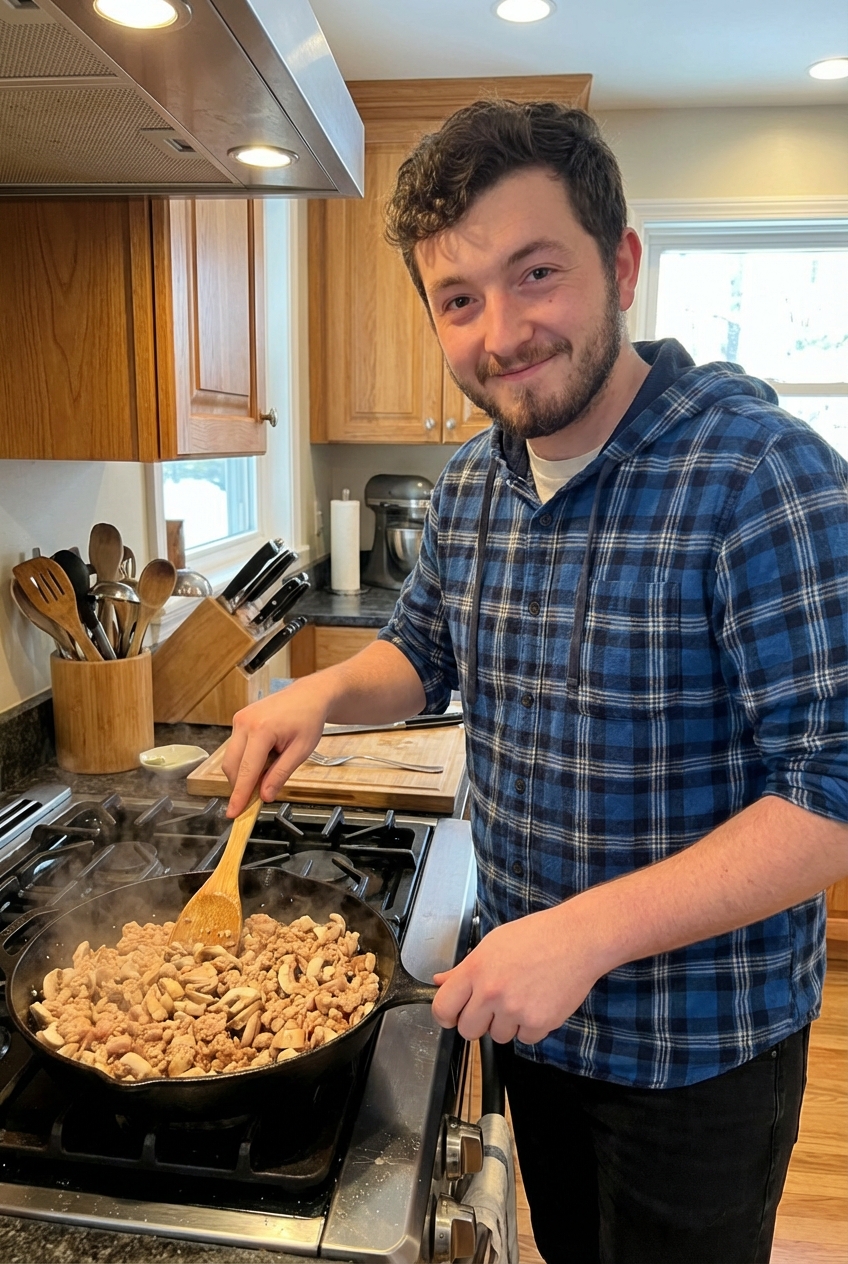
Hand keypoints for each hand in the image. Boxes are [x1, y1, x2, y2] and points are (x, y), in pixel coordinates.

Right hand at [222, 679, 330, 815]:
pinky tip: (265, 756)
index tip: (233, 813)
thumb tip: (264, 796)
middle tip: (261, 793)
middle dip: (242, 785)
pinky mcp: (239, 720)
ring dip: (245, 771)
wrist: (309, 695)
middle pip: (232, 767)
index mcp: (262, 730)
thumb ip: (280, 774)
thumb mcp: (300, 751)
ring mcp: (239, 719)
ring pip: (231, 759)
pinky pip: (235, 748)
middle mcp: (245, 723)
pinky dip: (246, 760)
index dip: (239, 795)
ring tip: (271, 765)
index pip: (246, 771)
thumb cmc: (308, 719)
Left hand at [431, 902, 604, 1044]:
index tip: (453, 1015)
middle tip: (493, 1005)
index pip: (442, 1008)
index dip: (446, 1016)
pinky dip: (530, 1027)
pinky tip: (538, 1002)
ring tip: (522, 996)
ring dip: (507, 1024)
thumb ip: (464, 968)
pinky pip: (524, 1039)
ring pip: (498, 1037)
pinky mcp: (538, 1023)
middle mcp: (492, 992)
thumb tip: (440, 982)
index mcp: (476, 969)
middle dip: (479, 1022)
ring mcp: (515, 1009)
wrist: (577, 939)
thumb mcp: (492, 944)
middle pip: (468, 1030)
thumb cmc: (537, 936)